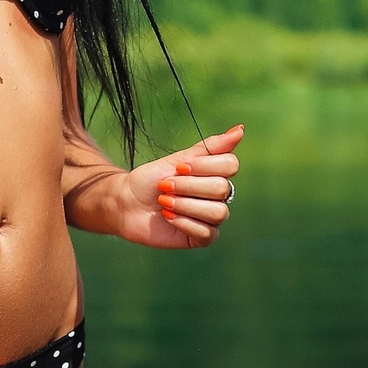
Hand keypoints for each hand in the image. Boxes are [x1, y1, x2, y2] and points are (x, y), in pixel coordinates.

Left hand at [118, 124, 242, 248]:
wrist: (126, 202)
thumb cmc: (151, 179)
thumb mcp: (178, 159)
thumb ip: (210, 147)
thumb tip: (240, 129)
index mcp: (215, 174)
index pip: (230, 165)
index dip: (204, 166)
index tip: (179, 167)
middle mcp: (218, 196)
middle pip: (222, 188)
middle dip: (188, 186)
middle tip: (165, 185)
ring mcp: (210, 218)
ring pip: (218, 212)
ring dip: (185, 205)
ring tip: (164, 202)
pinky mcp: (200, 238)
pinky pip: (207, 233)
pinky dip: (184, 222)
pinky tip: (168, 217)